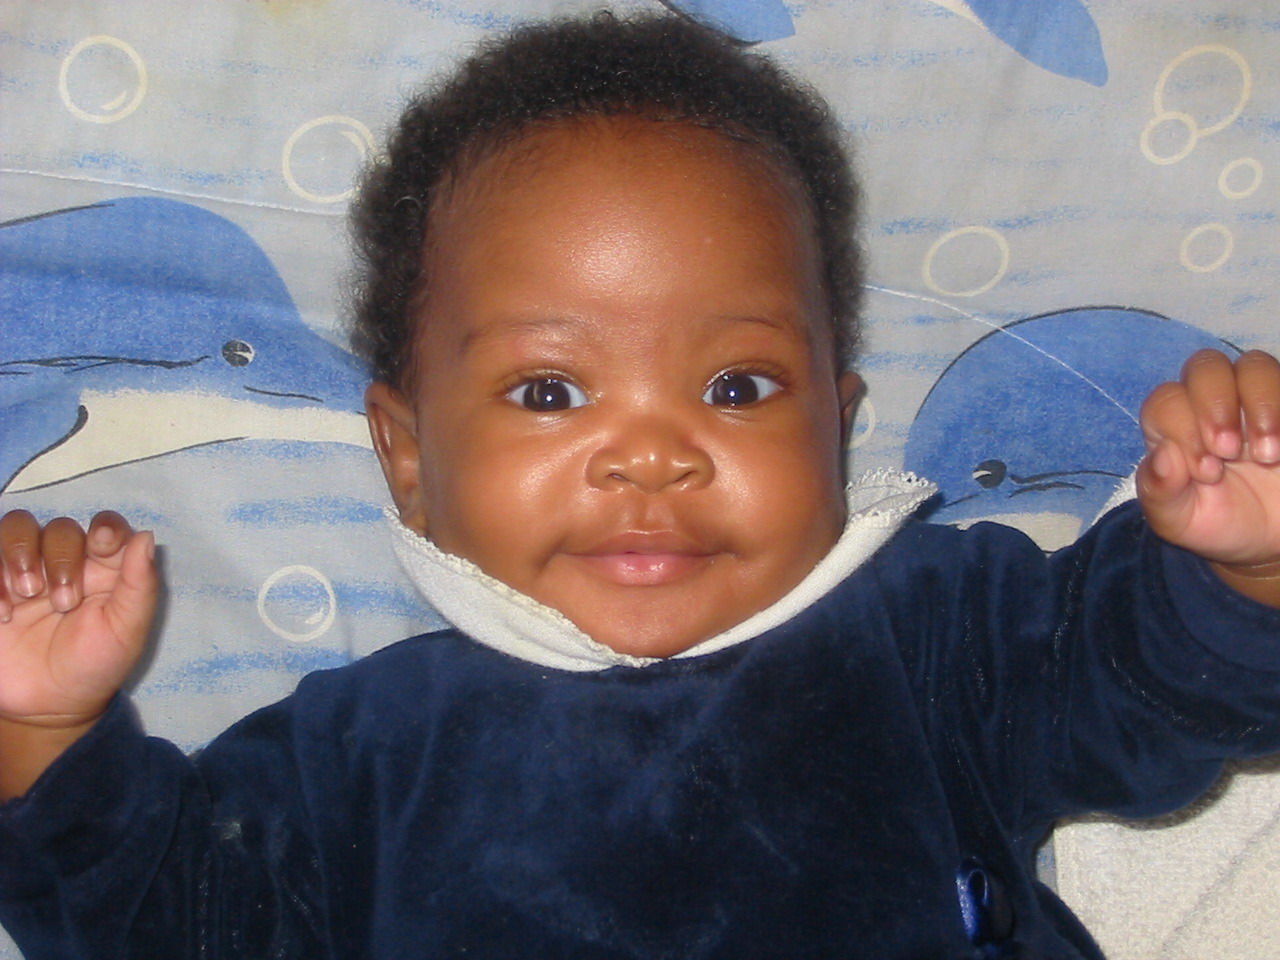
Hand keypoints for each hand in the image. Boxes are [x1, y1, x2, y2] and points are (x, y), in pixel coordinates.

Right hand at [0, 510, 157, 729]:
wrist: (48, 706)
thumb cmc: (96, 664)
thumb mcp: (127, 631)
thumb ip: (140, 584)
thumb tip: (147, 536)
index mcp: (106, 568)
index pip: (107, 527)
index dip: (106, 528)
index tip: (102, 546)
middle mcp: (66, 562)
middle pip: (61, 528)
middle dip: (61, 559)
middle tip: (63, 603)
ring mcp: (26, 571)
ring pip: (18, 527)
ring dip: (21, 552)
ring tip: (27, 594)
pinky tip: (4, 612)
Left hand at [1138, 349, 1279, 603]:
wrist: (1266, 539)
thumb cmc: (1213, 521)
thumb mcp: (1176, 519)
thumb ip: (1159, 490)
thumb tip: (1163, 452)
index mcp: (1173, 425)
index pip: (1166, 400)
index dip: (1182, 428)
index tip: (1206, 472)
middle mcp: (1212, 402)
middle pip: (1205, 366)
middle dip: (1215, 404)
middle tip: (1228, 451)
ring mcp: (1255, 399)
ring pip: (1253, 364)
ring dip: (1259, 404)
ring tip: (1265, 456)